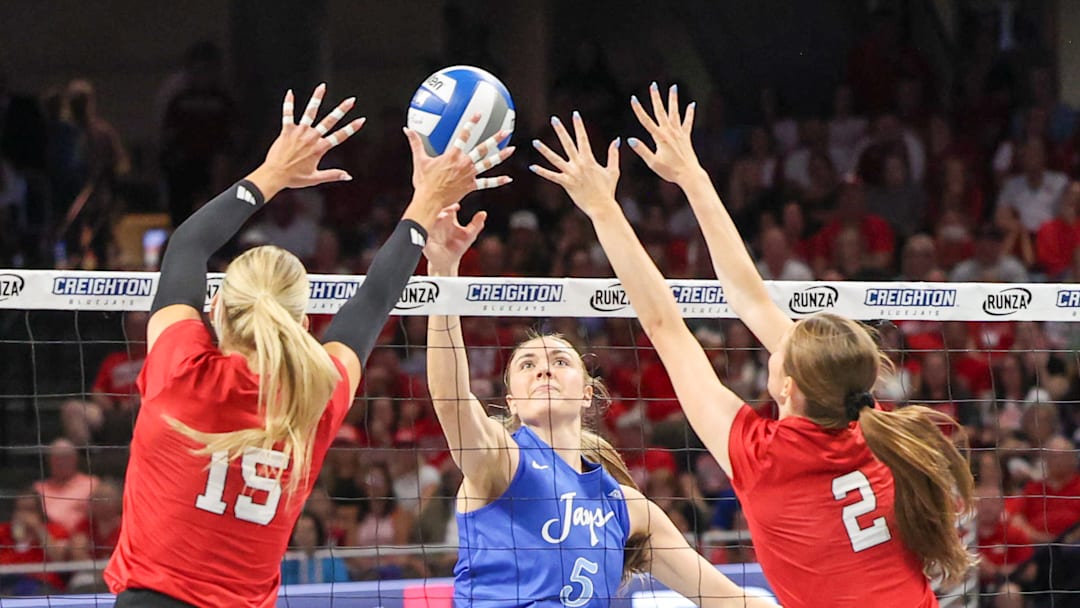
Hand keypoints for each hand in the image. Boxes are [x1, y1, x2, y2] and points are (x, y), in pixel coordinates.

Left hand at [251, 84, 365, 193]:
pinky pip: (288, 114)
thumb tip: (348, 176)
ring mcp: (299, 133)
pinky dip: (289, 104)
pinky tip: (290, 92)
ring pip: (310, 112)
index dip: (352, 127)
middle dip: (342, 109)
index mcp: (320, 149)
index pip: (340, 136)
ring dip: (317, 98)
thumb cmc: (294, 178)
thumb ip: (333, 175)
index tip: (361, 119)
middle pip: (329, 121)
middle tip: (351, 100)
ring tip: (322, 87)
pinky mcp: (286, 131)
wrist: (275, 175)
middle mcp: (311, 138)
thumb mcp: (316, 178)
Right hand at [404, 115, 514, 210]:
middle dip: (495, 138)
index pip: (463, 135)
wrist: (430, 201)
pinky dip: (497, 181)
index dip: (471, 123)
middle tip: (506, 130)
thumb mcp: (419, 160)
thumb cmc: (424, 182)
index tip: (479, 114)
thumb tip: (406, 128)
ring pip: (488, 164)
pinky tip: (508, 179)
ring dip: (501, 156)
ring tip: (511, 149)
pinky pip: (486, 183)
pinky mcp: (471, 186)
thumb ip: (415, 143)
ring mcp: (469, 175)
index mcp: (452, 155)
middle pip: (482, 149)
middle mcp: (464, 163)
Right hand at [424, 203, 486, 273]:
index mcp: (448, 218)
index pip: (449, 206)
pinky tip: (433, 228)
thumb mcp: (469, 235)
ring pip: (430, 219)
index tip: (457, 207)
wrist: (448, 263)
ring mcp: (431, 229)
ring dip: (436, 217)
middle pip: (438, 210)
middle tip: (449, 209)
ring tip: (443, 216)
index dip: (452, 205)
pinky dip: (427, 229)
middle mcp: (438, 221)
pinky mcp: (425, 238)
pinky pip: (424, 231)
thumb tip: (484, 213)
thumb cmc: (457, 247)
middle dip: (443, 208)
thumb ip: (476, 224)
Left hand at [530, 111, 620, 218]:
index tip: (575, 114)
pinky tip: (532, 166)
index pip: (583, 138)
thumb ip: (613, 154)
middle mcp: (579, 164)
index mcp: (589, 160)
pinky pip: (551, 176)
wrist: (602, 206)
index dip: (578, 125)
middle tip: (553, 119)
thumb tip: (617, 140)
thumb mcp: (613, 171)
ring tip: (535, 142)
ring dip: (544, 150)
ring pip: (555, 159)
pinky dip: (542, 172)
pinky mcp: (566, 184)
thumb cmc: (608, 190)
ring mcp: (571, 174)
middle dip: (560, 130)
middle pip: (567, 143)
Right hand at [628, 82, 700, 183]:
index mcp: (660, 138)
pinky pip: (687, 122)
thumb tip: (630, 139)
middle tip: (653, 85)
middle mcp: (669, 132)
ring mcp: (679, 133)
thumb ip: (641, 150)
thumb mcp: (652, 162)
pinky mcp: (686, 137)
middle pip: (661, 111)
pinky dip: (689, 113)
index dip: (638, 109)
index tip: (633, 98)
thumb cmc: (670, 171)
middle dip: (656, 97)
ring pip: (675, 112)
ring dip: (673, 99)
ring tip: (673, 87)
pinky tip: (692, 105)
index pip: (646, 121)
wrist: (689, 174)